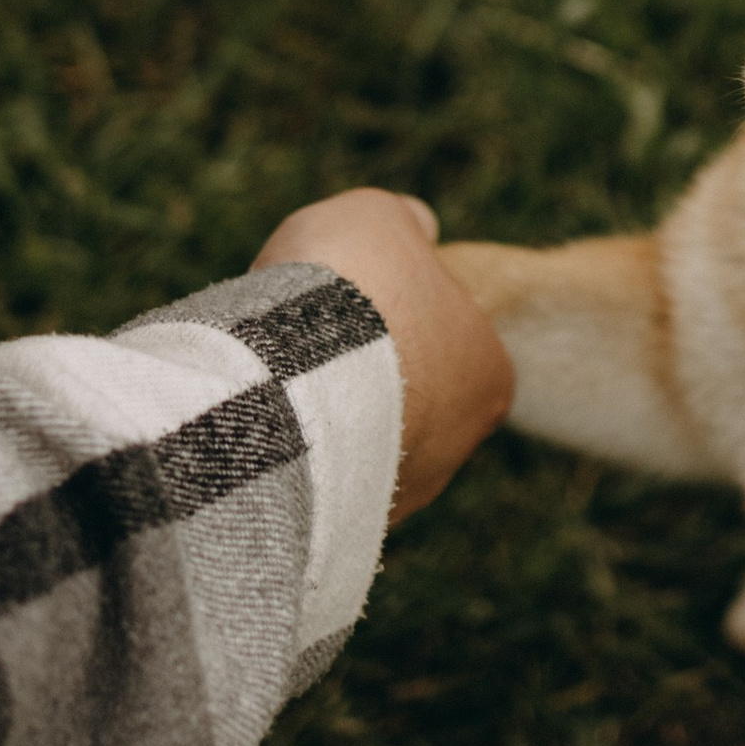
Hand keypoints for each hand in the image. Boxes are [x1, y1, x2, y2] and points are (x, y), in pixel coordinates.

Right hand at [258, 188, 513, 526]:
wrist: (297, 378)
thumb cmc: (350, 290)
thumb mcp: (377, 219)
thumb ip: (402, 223)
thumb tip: (416, 227)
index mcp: (489, 371)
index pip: (448, 337)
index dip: (394, 309)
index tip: (345, 296)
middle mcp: (457, 444)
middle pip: (404, 394)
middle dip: (357, 369)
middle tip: (302, 337)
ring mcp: (399, 495)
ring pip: (358, 444)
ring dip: (320, 414)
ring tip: (270, 376)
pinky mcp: (341, 526)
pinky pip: (315, 484)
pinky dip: (290, 456)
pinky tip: (255, 423)